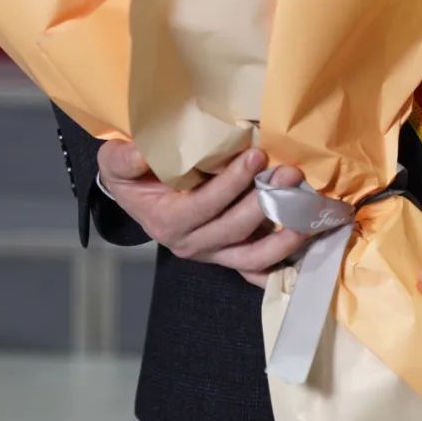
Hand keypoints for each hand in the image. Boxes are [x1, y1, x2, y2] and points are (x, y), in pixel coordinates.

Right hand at [96, 140, 307, 288]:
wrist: (136, 192)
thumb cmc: (131, 173)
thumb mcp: (115, 161)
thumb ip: (124, 158)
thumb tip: (140, 152)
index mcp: (167, 221)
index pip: (203, 206)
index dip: (231, 184)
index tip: (256, 156)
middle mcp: (191, 243)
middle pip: (233, 230)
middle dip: (265, 203)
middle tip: (289, 174)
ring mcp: (212, 252)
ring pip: (250, 256)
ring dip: (282, 236)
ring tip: (306, 211)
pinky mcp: (226, 254)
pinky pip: (255, 268)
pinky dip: (281, 265)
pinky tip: (305, 254)